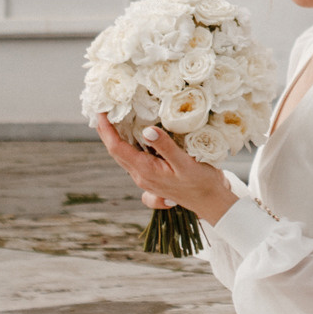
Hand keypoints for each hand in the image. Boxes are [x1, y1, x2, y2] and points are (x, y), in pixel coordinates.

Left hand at [94, 113, 235, 226]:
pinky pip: (133, 160)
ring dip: (115, 139)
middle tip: (102, 111)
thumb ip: (165, 146)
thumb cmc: (201, 183)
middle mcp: (141, 176)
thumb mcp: (185, 162)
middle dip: (106, 132)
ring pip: (123, 156)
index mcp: (145, 171)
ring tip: (112, 120)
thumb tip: (147, 130)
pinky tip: (132, 137)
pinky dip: (127, 146)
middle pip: (115, 152)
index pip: (116, 148)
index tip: (101, 112)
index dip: (106, 130)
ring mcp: (146, 179)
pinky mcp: (153, 178)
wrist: (211, 202)